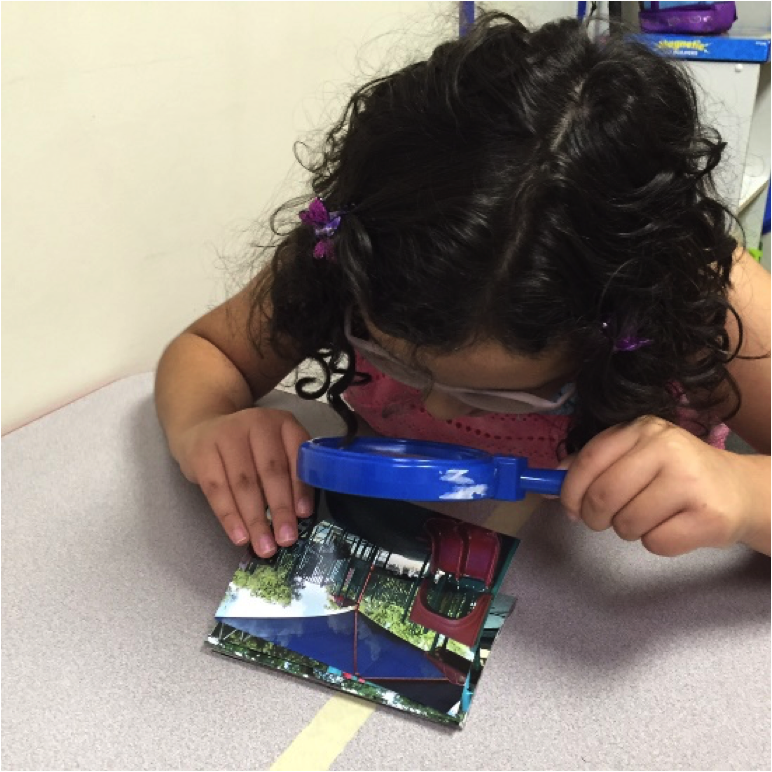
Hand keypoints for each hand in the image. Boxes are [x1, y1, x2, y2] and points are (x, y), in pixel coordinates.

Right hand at [173, 408, 312, 556]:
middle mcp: (256, 423)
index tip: (304, 515)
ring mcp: (227, 434)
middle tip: (286, 540)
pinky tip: (239, 536)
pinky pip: (217, 489)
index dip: (301, 488)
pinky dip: (229, 516)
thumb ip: (290, 472)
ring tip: (265, 546)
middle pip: (271, 471)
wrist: (203, 427)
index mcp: (283, 423)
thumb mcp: (275, 448)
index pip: (296, 457)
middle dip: (280, 509)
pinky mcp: (202, 451)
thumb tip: (299, 516)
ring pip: (244, 483)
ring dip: (255, 519)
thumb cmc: (249, 447)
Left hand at [559, 416, 754, 556]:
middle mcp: (667, 448)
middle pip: (603, 496)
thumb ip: (593, 465)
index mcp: (642, 429)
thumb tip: (547, 485)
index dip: (570, 490)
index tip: (569, 508)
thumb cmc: (675, 473)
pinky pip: (655, 543)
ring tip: (649, 516)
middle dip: (596, 517)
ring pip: (627, 523)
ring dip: (629, 529)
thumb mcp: (635, 455)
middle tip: (605, 520)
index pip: (590, 459)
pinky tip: (673, 525)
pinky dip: (656, 542)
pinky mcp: (708, 517)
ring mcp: (690, 482)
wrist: (738, 490)